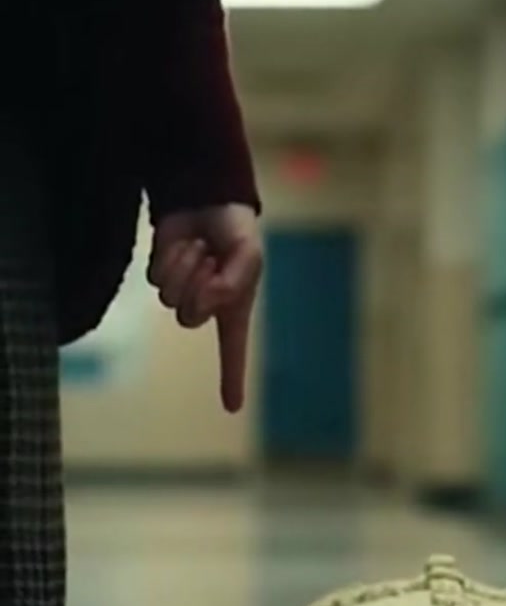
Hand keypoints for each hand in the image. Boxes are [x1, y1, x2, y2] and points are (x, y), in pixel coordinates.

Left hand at [148, 204, 262, 413]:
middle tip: (212, 262)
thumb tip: (208, 303)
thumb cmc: (236, 231)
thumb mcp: (248, 257)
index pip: (233, 348)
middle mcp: (206, 304)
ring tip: (201, 247)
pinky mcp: (160, 273)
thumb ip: (233, 285)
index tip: (232, 407)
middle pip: (190, 318)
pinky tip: (185, 242)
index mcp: (233, 307)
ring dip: (186, 267)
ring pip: (170, 298)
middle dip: (199, 288)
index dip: (232, 378)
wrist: (208, 198)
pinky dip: (172, 257)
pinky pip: (157, 279)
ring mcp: (181, 290)